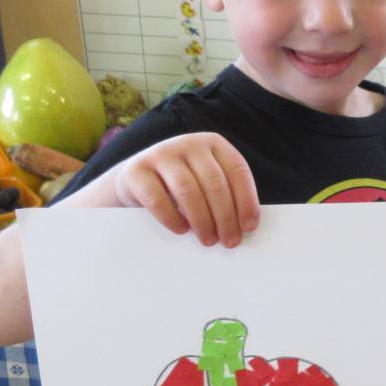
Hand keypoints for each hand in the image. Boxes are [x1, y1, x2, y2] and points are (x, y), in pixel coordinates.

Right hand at [113, 133, 258, 247]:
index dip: (246, 200)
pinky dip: (172, 218)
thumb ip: (225, 195)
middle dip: (225, 216)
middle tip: (229, 241)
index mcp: (213, 144)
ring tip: (208, 240)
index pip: (237, 170)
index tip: (249, 227)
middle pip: (214, 182)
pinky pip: (157, 199)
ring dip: (202, 220)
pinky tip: (182, 230)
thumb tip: (244, 227)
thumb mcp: (205, 181)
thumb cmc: (181, 185)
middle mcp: (188, 143)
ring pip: (188, 190)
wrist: (137, 178)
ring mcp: (161, 154)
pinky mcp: (137, 170)